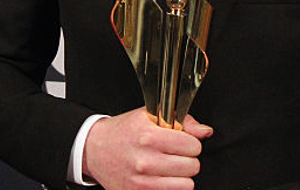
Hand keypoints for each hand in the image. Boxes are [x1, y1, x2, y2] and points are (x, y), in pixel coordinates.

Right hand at [82, 107, 212, 188]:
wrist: (95, 150)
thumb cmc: (124, 132)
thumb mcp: (149, 117)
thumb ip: (181, 121)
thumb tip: (205, 131)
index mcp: (148, 135)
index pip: (193, 145)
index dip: (190, 142)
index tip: (182, 141)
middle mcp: (145, 160)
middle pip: (192, 166)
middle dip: (187, 159)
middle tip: (175, 154)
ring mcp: (142, 181)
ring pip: (187, 185)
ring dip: (181, 176)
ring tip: (169, 167)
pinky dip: (171, 187)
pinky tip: (161, 178)